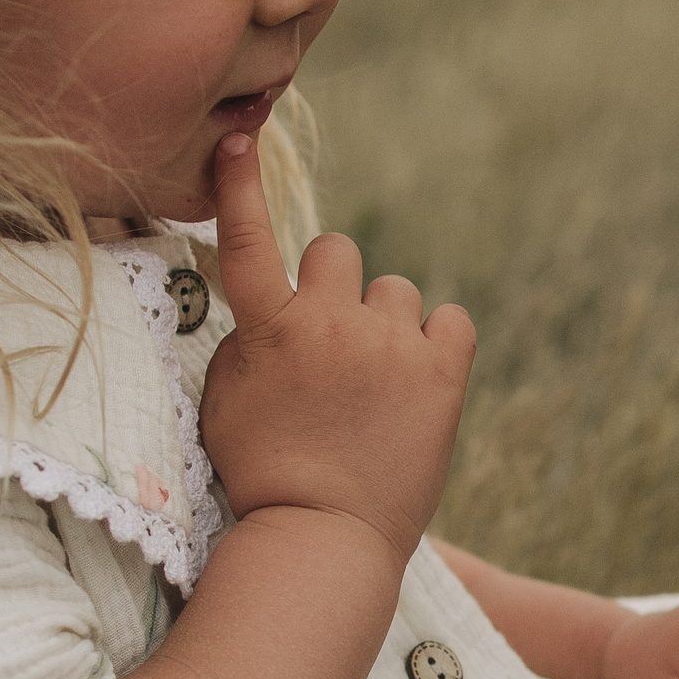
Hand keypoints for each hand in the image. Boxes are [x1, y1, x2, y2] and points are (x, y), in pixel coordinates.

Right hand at [199, 131, 477, 572]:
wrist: (323, 539)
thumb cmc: (266, 475)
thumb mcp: (226, 404)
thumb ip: (249, 342)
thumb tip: (277, 311)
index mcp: (269, 329)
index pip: (248, 239)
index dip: (242, 184)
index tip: (241, 139)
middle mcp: (329, 322)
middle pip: (338, 252)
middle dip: (337, 289)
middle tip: (337, 350)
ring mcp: (390, 343)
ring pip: (397, 294)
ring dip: (389, 327)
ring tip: (378, 391)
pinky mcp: (443, 368)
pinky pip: (452, 321)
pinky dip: (440, 347)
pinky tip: (421, 389)